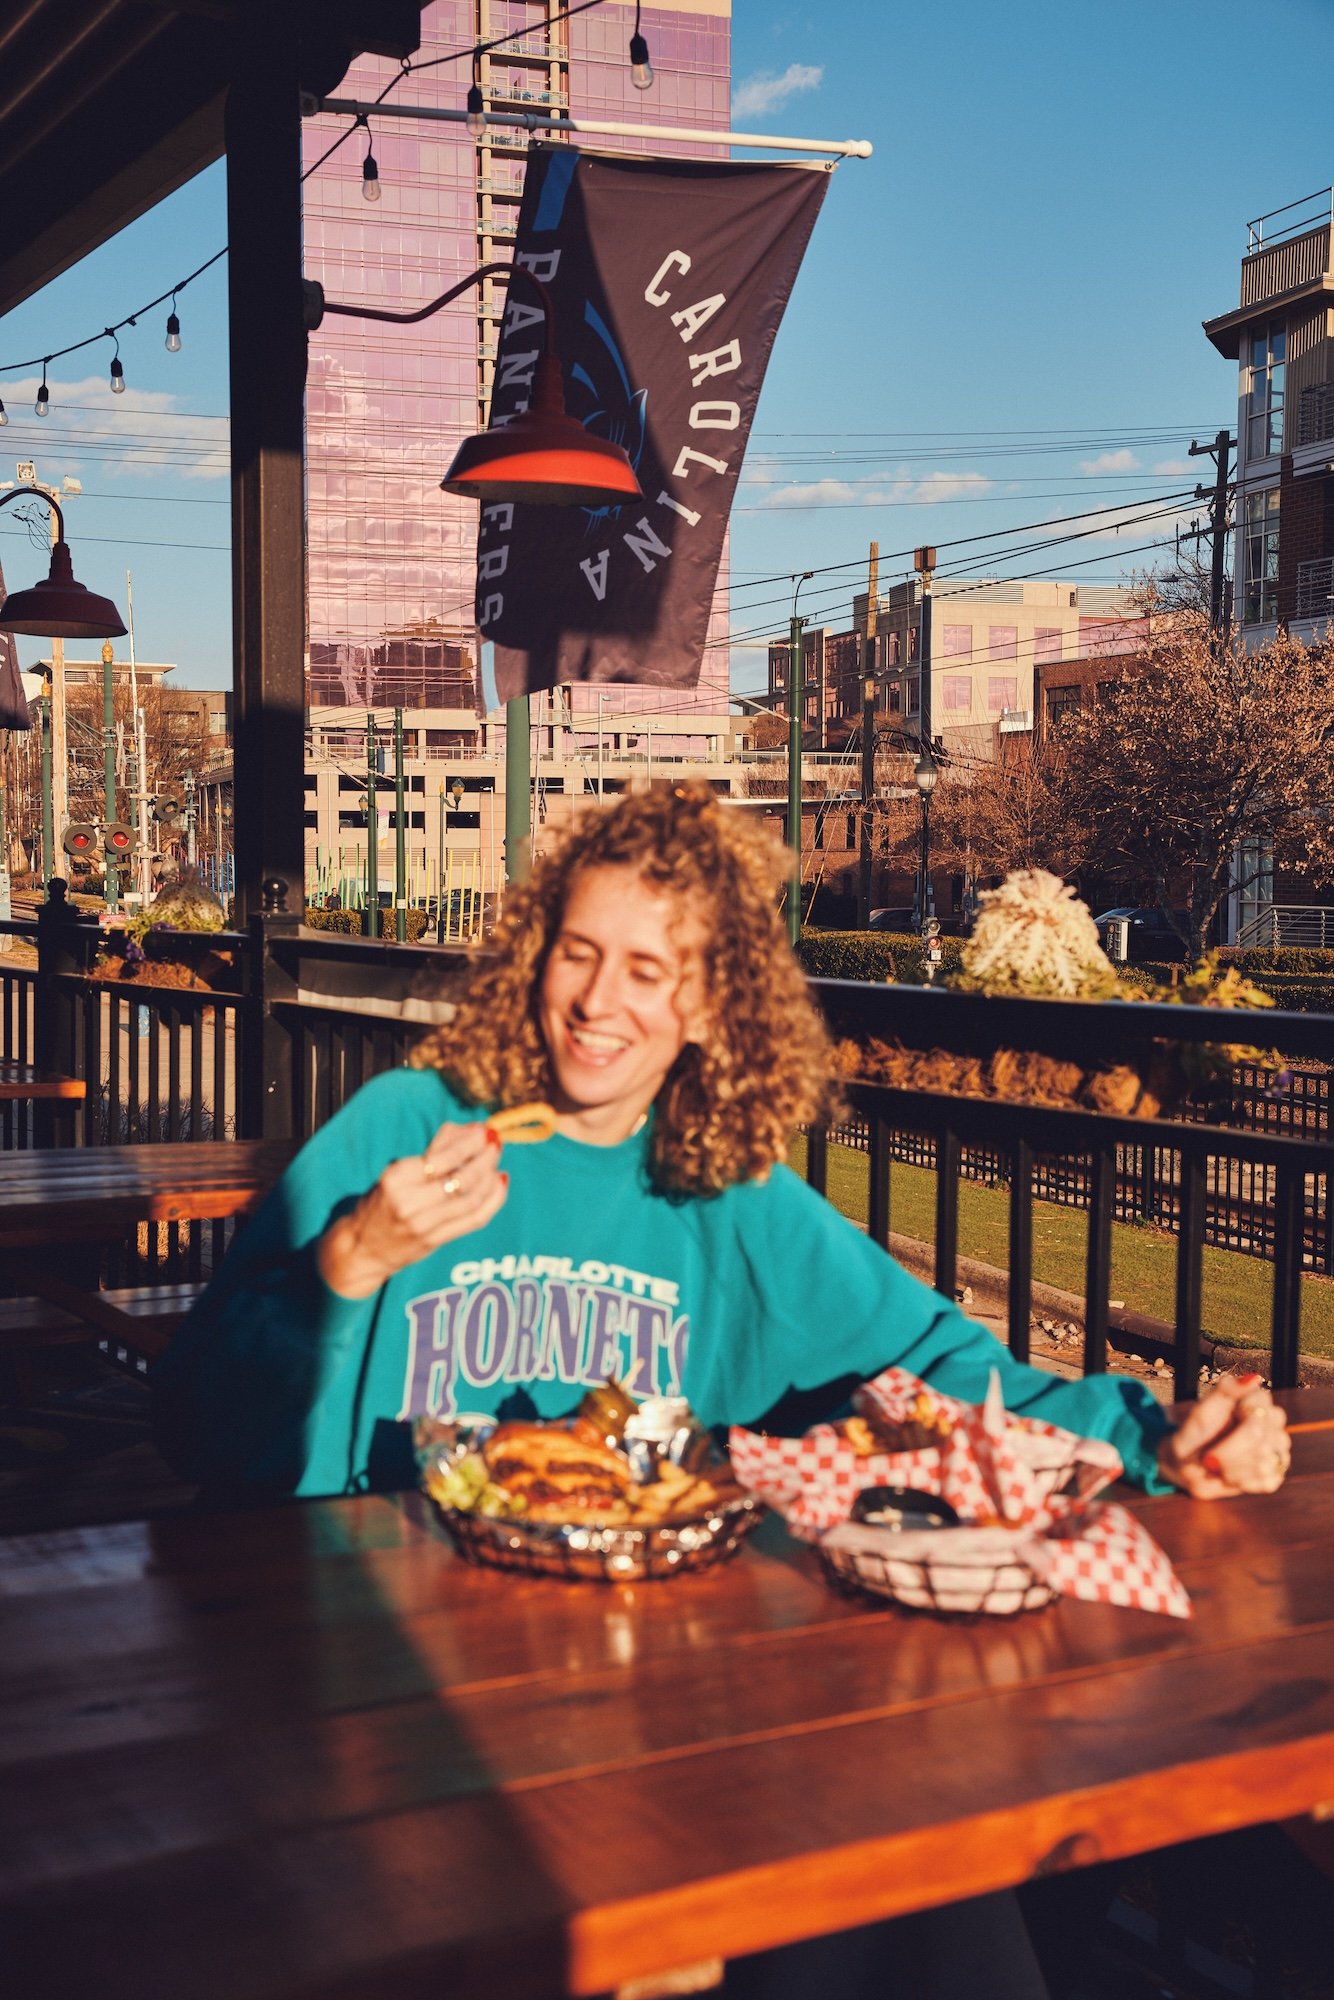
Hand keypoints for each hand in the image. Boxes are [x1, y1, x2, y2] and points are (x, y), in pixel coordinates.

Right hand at [317, 1121, 507, 1298]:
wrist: (363, 1248)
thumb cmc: (382, 1202)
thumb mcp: (398, 1172)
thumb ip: (433, 1150)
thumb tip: (467, 1128)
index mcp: (398, 1178)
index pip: (443, 1157)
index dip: (469, 1142)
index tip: (483, 1130)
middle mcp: (411, 1202)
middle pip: (461, 1177)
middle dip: (484, 1157)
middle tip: (495, 1143)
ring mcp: (425, 1224)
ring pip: (471, 1198)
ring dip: (490, 1175)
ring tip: (496, 1160)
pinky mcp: (437, 1240)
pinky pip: (474, 1219)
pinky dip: (493, 1200)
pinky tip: (500, 1183)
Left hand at [1157, 1372, 1290, 1498]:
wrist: (1186, 1462)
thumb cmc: (1196, 1431)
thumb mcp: (1204, 1409)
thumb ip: (1226, 1390)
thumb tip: (1255, 1378)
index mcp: (1258, 1403)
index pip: (1262, 1410)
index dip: (1238, 1424)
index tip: (1220, 1427)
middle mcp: (1273, 1425)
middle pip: (1261, 1440)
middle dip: (1229, 1450)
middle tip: (1209, 1455)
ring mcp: (1276, 1451)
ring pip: (1264, 1462)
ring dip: (1232, 1467)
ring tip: (1219, 1464)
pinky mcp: (1274, 1475)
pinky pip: (1266, 1481)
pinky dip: (1241, 1481)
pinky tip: (1229, 1475)